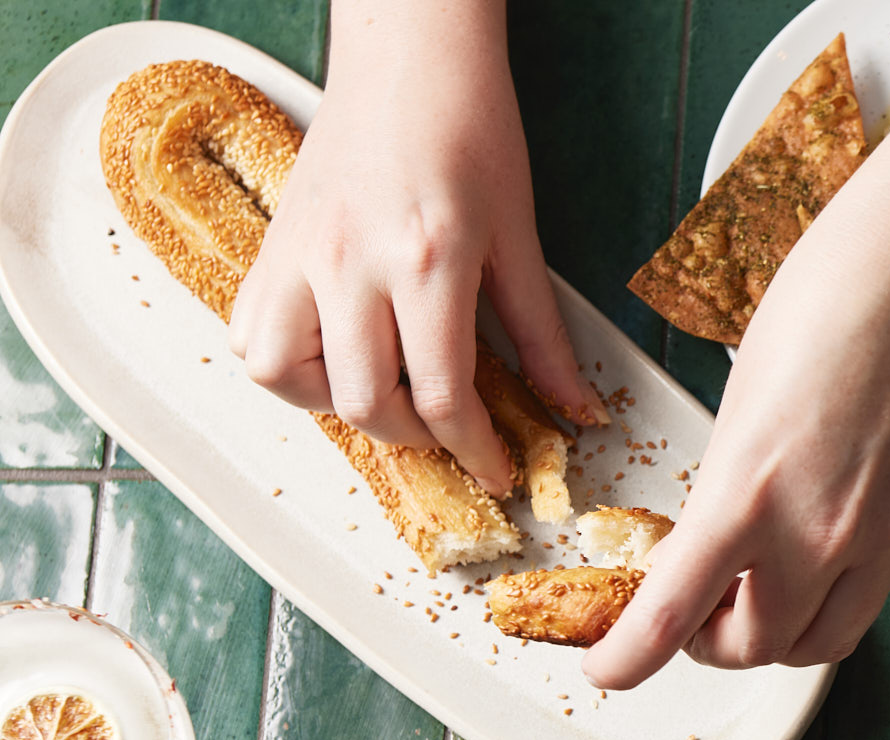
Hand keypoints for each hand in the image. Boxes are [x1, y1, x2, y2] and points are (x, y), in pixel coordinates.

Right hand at [229, 0, 598, 494]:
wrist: (409, 57)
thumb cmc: (470, 130)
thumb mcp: (521, 239)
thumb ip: (542, 337)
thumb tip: (574, 410)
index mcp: (425, 261)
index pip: (441, 396)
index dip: (474, 450)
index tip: (496, 470)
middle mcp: (350, 263)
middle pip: (365, 400)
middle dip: (416, 435)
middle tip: (451, 428)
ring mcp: (299, 253)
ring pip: (287, 377)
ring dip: (340, 404)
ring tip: (388, 389)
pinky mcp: (271, 244)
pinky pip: (252, 335)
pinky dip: (290, 366)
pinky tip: (337, 355)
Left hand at [578, 173, 889, 687]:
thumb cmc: (825, 304)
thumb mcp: (741, 405)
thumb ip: (728, 485)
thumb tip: (721, 534)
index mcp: (747, 493)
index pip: (672, 616)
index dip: (629, 660)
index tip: (606, 670)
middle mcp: (816, 534)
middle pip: (750, 648)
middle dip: (707, 643)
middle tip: (687, 610)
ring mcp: (875, 538)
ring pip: (814, 645)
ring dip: (772, 638)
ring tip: (751, 594)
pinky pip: (863, 606)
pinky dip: (825, 607)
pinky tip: (808, 565)